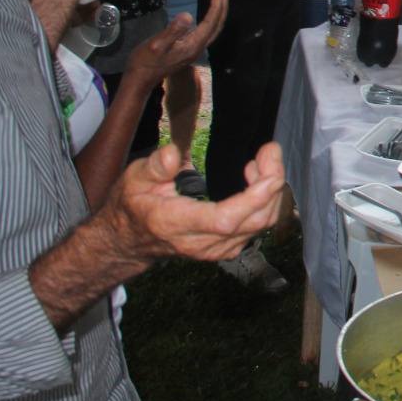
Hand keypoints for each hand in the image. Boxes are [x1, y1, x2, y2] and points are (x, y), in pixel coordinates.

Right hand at [99, 141, 285, 262]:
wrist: (128, 241)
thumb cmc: (133, 206)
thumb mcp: (133, 180)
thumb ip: (154, 167)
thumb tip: (172, 153)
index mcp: (178, 225)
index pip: (226, 219)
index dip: (255, 197)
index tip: (271, 171)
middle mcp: (203, 243)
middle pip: (255, 221)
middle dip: (273, 184)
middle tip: (269, 151)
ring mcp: (217, 249)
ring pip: (262, 225)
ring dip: (271, 191)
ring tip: (262, 160)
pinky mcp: (226, 248)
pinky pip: (258, 227)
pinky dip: (266, 202)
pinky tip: (255, 179)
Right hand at [126, 0, 227, 86]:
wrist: (140, 79)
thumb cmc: (146, 61)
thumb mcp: (157, 44)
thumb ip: (173, 30)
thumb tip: (189, 15)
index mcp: (192, 45)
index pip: (210, 23)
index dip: (216, 7)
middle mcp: (197, 48)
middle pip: (216, 27)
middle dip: (222, 8)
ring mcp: (193, 51)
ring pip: (212, 31)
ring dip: (218, 15)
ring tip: (221, 1)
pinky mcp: (188, 51)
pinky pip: (205, 34)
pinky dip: (210, 22)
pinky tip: (207, 18)